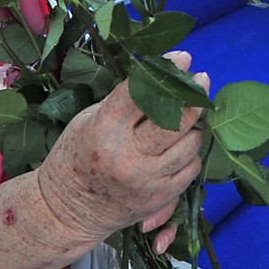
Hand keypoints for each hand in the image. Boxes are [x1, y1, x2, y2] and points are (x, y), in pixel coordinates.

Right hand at [36, 53, 207, 250]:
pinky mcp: (159, 198)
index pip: (141, 94)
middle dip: (193, 97)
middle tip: (201, 80)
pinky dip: (190, 154)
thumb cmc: (76, 156)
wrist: (67, 210)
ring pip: (190, 144)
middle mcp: (127, 155)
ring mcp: (146, 179)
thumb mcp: (89, 120)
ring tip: (187, 117)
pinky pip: (191, 169)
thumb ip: (124, 103)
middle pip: (175, 121)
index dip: (165, 72)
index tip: (183, 58)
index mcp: (104, 129)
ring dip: (192, 127)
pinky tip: (181, 145)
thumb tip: (161, 80)